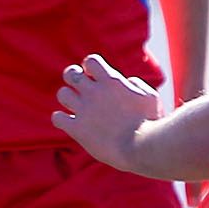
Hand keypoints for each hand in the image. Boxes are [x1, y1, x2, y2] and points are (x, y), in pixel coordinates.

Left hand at [51, 53, 159, 168]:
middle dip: (73, 77)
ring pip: (62, 94)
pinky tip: (70, 122)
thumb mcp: (149, 96)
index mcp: (111, 81)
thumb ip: (135, 84)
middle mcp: (94, 92)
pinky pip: (57, 118)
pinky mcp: (77, 129)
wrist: (141, 147)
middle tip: (79, 86)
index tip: (96, 76)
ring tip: (76, 105)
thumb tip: (126, 81)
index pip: (90, 61)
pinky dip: (60, 118)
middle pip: (70, 74)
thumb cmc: (151, 122)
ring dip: (68, 97)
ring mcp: (83, 110)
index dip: (90, 67)